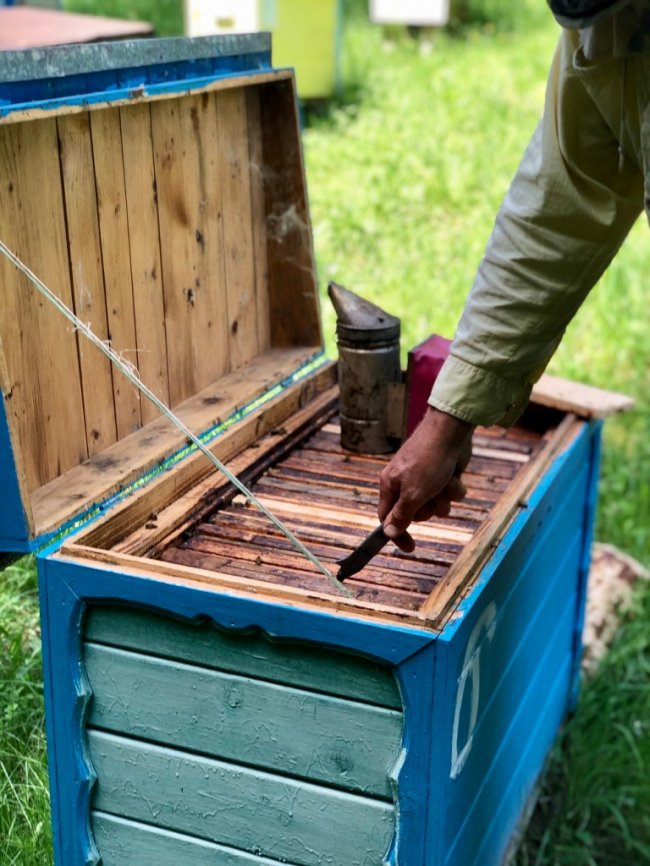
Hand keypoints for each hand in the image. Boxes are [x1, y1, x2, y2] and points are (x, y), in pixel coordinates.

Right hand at [378, 407, 472, 552]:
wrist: (451, 432)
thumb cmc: (428, 461)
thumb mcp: (413, 494)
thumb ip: (401, 516)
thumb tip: (387, 533)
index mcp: (390, 485)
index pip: (387, 518)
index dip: (398, 533)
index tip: (410, 548)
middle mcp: (405, 483)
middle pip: (415, 514)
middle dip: (428, 509)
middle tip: (431, 496)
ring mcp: (425, 479)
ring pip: (435, 506)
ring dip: (444, 499)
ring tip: (444, 484)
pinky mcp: (442, 476)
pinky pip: (449, 495)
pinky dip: (454, 489)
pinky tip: (455, 476)